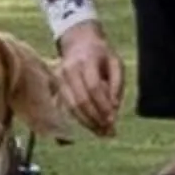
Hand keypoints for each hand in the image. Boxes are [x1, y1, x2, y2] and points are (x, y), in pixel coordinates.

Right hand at [55, 23, 123, 138]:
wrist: (78, 41)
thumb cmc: (101, 54)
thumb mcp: (115, 62)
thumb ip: (117, 84)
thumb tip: (114, 107)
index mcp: (87, 60)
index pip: (93, 87)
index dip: (103, 105)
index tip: (113, 120)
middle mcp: (70, 69)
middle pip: (81, 100)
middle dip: (95, 118)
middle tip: (108, 131)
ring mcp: (60, 78)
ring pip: (72, 106)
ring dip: (87, 122)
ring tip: (102, 133)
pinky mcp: (57, 85)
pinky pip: (68, 106)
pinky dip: (80, 119)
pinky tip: (91, 125)